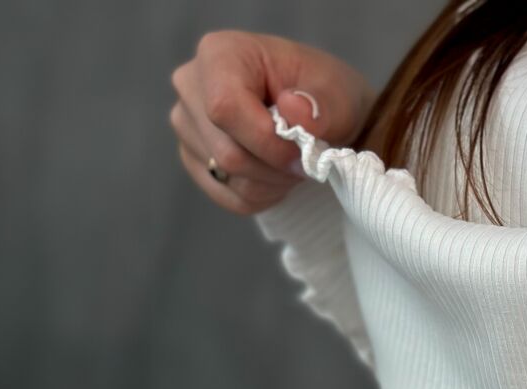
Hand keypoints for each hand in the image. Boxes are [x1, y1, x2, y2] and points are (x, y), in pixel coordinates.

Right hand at [170, 30, 375, 216]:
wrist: (322, 120)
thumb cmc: (326, 100)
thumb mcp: (339, 96)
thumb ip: (323, 105)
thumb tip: (294, 110)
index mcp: (220, 53)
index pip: (224, 108)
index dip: (268, 142)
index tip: (302, 153)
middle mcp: (191, 85)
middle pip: (227, 152)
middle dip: (275, 167)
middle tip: (304, 159)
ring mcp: (187, 124)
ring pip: (227, 177)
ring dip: (271, 183)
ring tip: (290, 162)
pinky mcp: (193, 158)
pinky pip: (227, 196)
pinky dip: (260, 195)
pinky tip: (274, 174)